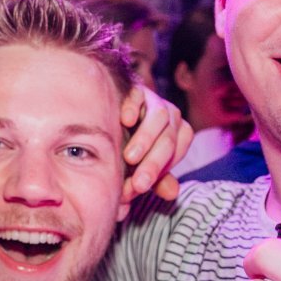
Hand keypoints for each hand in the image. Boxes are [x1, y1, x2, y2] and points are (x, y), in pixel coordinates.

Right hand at [121, 85, 193, 201]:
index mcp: (176, 134)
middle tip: (138, 184)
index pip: (177, 151)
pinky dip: (133, 106)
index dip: (160, 170)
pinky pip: (139, 94)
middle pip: (169, 139)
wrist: (104, 113)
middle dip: (153, 164)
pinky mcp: (136, 87)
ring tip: (129, 158)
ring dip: (146, 139)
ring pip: (160, 116)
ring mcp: (154, 99)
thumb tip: (172, 193)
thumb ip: (155, 178)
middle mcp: (170, 116)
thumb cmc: (126, 145)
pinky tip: (124, 121)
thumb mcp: (139, 165)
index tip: (140, 187)